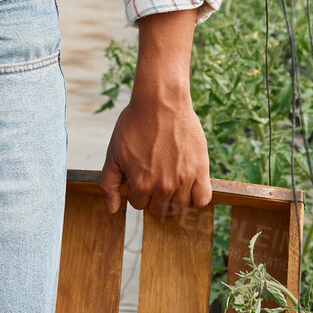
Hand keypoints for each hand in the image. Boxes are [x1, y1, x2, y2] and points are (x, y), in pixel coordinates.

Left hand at [98, 90, 212, 216]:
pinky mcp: (200, 170)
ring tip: (170, 181)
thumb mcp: (113, 153)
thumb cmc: (135, 124)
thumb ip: (109, 184)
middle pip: (159, 209)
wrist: (161, 102)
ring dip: (173, 199)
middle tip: (154, 176)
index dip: (136, 190)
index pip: (138, 204)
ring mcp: (184, 180)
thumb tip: (112, 210)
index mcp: (140, 184)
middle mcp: (163, 186)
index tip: (140, 174)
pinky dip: (196, 198)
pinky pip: (203, 199)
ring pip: (180, 208)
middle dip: (153, 196)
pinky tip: (188, 186)